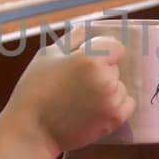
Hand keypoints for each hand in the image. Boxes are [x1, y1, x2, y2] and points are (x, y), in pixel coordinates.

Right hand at [2, 26, 134, 155]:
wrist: (32, 130)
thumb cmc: (35, 90)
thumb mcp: (47, 55)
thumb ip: (72, 38)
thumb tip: (87, 28)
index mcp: (90, 58)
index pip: (116, 46)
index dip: (103, 53)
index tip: (88, 64)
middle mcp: (105, 78)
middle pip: (116, 68)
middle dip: (102, 73)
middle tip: (78, 85)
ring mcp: (112, 100)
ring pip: (120, 87)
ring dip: (108, 91)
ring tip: (83, 100)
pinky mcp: (114, 119)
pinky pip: (126, 105)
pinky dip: (115, 106)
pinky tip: (94, 110)